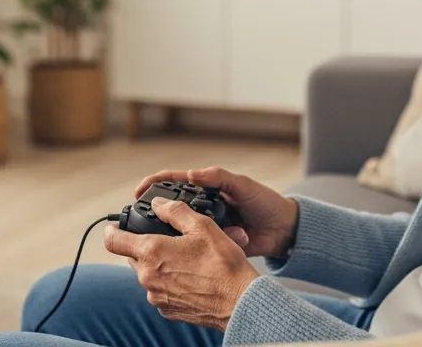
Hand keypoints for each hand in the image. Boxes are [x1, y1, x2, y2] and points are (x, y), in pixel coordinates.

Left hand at [104, 197, 259, 329]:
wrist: (240, 301)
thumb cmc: (223, 264)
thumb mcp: (202, 226)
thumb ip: (175, 211)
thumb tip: (159, 204)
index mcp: (151, 252)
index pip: (113, 240)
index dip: (112, 230)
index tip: (117, 227)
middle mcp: (147, 277)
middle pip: (133, 257)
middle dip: (145, 247)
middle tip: (169, 240)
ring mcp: (156, 296)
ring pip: (148, 274)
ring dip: (160, 265)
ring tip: (186, 260)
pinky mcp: (167, 310)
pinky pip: (160, 291)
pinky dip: (170, 282)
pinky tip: (191, 277)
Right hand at [134, 166, 298, 258]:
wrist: (285, 231)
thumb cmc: (266, 202)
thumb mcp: (243, 185)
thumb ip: (218, 178)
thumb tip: (191, 174)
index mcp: (206, 188)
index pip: (172, 182)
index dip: (152, 185)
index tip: (137, 194)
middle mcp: (202, 207)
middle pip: (173, 210)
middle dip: (164, 217)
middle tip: (155, 225)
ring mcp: (207, 227)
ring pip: (186, 232)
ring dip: (191, 235)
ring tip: (205, 235)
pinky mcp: (214, 245)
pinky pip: (203, 247)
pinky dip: (210, 246)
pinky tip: (227, 241)